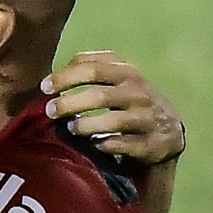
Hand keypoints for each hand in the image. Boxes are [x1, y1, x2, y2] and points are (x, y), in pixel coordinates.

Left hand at [42, 52, 186, 165]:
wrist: (168, 132)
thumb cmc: (129, 100)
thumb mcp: (117, 77)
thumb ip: (91, 67)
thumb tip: (54, 75)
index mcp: (127, 73)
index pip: (93, 68)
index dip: (65, 77)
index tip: (44, 87)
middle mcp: (138, 94)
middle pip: (99, 96)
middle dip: (69, 103)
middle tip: (50, 111)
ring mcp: (146, 119)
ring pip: (112, 122)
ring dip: (84, 126)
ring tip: (69, 128)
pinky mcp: (150, 144)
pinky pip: (123, 145)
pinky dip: (104, 145)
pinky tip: (93, 144)